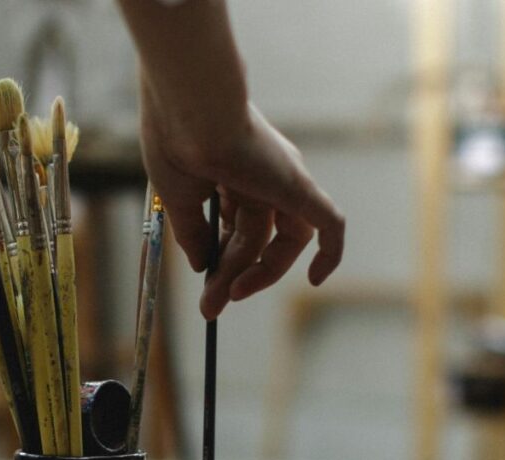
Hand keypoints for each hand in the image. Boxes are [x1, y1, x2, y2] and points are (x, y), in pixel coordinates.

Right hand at [139, 87, 344, 319]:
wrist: (187, 109)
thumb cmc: (174, 142)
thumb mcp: (179, 200)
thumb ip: (195, 234)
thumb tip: (203, 267)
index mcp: (233, 172)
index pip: (238, 226)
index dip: (224, 259)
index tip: (205, 284)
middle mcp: (263, 175)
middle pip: (259, 238)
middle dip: (235, 274)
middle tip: (212, 305)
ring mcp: (283, 181)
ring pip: (279, 241)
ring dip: (256, 274)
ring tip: (225, 296)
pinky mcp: (298, 186)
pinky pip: (329, 224)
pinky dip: (330, 252)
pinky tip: (316, 280)